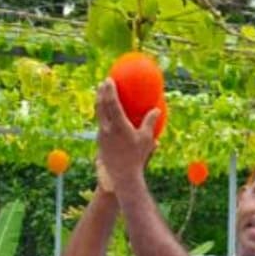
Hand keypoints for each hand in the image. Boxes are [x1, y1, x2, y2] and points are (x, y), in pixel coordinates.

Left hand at [95, 79, 159, 195]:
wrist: (122, 175)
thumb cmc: (137, 157)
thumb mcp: (147, 140)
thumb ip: (150, 123)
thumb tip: (156, 109)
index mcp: (118, 125)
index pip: (111, 104)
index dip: (109, 91)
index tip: (109, 80)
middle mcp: (106, 128)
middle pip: (100, 106)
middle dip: (101, 93)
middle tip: (103, 83)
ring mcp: (101, 135)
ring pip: (98, 115)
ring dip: (99, 103)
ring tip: (101, 95)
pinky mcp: (100, 141)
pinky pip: (100, 124)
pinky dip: (102, 115)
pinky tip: (106, 115)